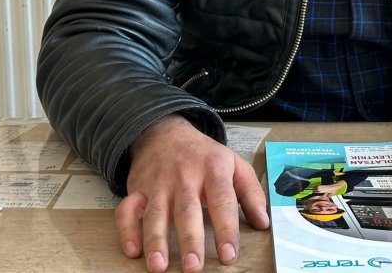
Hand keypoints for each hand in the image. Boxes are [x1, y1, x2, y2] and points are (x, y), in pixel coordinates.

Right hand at [114, 114, 269, 272]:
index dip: (226, 228)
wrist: (165, 132)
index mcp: (213, 169)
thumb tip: (264, 222)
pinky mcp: (137, 188)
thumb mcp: (234, 164)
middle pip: (187, 210)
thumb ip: (251, 193)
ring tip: (159, 267)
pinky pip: (127, 210)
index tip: (229, 254)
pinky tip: (132, 251)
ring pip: (155, 213)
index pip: (222, 200)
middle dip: (189, 239)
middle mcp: (184, 176)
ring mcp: (158, 183)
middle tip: (193, 266)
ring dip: (156, 240)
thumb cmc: (204, 155)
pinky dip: (127, 230)